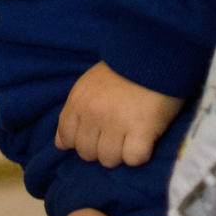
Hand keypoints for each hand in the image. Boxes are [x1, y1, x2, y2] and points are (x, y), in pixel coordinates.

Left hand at [53, 62, 183, 168]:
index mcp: (78, 102)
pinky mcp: (141, 131)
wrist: (154, 55)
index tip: (96, 134)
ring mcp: (117, 124)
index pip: (67, 138)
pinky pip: (134, 159)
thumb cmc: (121, 71)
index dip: (81, 141)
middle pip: (87, 154)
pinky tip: (144, 139)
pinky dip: (139, 154)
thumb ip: (73, 114)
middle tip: (117, 134)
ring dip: (121, 153)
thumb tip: (60, 144)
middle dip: (101, 148)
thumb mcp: (88, 86)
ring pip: (109, 160)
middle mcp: (93, 115)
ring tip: (131, 136)